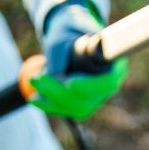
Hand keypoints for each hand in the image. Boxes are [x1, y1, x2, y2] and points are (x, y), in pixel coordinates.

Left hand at [28, 0, 126, 119]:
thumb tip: (55, 79)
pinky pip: (66, 110)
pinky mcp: (82, 106)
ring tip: (33, 80)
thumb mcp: (61, 41)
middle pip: (87, 97)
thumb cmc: (69, 39)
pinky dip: (48, 104)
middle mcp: (109, 86)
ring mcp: (96, 99)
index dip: (89, 85)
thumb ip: (58, 58)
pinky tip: (34, 98)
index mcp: (114, 65)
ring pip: (74, 106)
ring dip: (51, 97)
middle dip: (59, 91)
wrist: (68, 46)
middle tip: (37, 79)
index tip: (69, 83)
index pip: (107, 82)